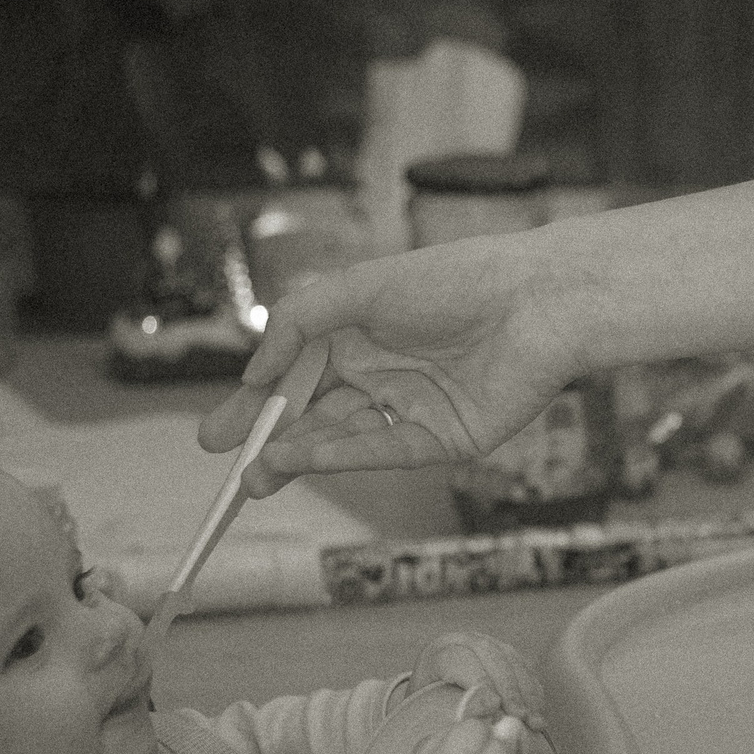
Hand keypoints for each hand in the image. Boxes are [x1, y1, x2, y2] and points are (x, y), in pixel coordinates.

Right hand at [198, 232, 577, 488]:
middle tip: (226, 463)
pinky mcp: (445, 439)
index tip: (218, 432)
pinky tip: (302, 459)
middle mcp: (385, 374)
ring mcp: (414, 409)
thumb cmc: (455, 279)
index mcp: (361, 334)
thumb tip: (254, 368)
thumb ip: (300, 323)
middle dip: (269, 440)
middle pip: (315, 415)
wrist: (535, 302)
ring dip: (299, 455)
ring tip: (256, 474)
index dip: (257, 404)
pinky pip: (385, 451)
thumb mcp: (360, 287)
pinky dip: (341, 456)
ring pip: (345, 438)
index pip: (297, 377)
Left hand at [414, 632, 546, 732]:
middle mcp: (464, 642)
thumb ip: (454, 711)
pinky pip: (527, 669)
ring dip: (527, 693)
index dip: (479, 681)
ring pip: (514, 662)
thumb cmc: (430, 715)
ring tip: (534, 722)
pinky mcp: (509, 655)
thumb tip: (486, 712)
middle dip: (509, 689)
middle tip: (518, 717)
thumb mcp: (430, 713)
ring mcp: (489, 645)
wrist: (438, 704)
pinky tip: (537, 714)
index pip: (461, 660)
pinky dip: (534, 692)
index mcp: (438, 653)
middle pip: (491, 657)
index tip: (493, 706)